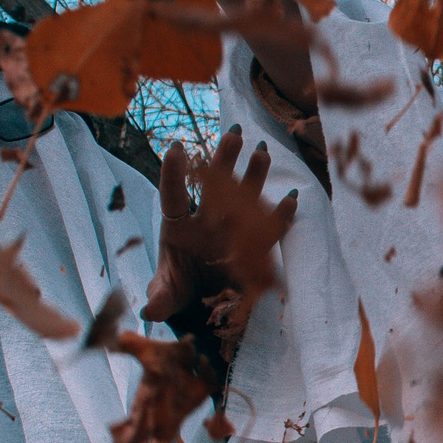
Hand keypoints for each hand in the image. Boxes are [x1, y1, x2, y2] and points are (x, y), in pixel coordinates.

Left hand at [141, 126, 299, 362]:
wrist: (202, 302)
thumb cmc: (178, 289)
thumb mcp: (167, 294)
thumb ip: (160, 297)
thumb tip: (151, 308)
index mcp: (177, 227)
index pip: (173, 196)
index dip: (173, 174)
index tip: (177, 147)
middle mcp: (205, 221)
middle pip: (214, 186)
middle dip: (224, 161)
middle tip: (234, 134)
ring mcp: (230, 229)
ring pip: (243, 198)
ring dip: (253, 176)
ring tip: (262, 151)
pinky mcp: (252, 246)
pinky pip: (268, 230)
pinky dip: (280, 218)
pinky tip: (291, 200)